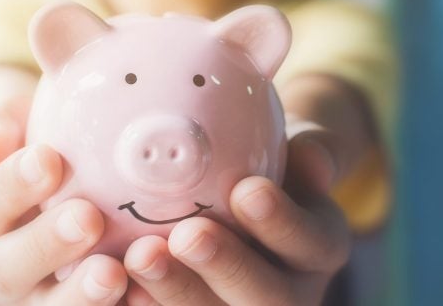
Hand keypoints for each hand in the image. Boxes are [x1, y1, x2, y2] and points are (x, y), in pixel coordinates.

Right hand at [0, 67, 127, 304]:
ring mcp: (41, 298)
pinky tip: (144, 292)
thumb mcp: (19, 134)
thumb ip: (0, 131)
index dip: (10, 187)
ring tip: (112, 272)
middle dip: (45, 245)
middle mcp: (1, 270)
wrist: (73, 188)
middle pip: (5, 270)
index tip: (47, 157)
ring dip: (79, 294)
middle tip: (87, 218)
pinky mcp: (82, 305)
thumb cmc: (46, 156)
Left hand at [121, 131, 349, 304]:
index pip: (310, 240)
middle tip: (188, 234)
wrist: (252, 197)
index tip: (247, 190)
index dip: (281, 222)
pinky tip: (123, 289)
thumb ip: (311, 152)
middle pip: (268, 295)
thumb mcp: (300, 151)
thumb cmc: (272, 167)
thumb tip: (313, 159)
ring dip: (179, 293)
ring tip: (140, 257)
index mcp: (319, 247)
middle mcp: (292, 290)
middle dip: (227, 266)